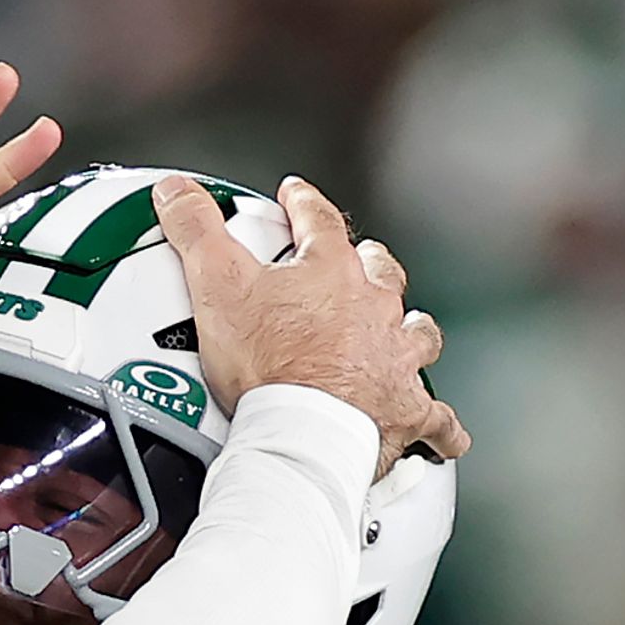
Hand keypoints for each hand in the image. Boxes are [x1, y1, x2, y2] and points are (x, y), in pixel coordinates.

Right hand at [152, 177, 469, 476]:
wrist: (302, 431)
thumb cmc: (268, 366)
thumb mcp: (217, 284)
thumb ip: (196, 231)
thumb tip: (178, 192)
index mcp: (331, 273)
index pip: (319, 221)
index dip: (305, 204)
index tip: (297, 197)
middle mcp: (374, 310)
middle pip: (380, 273)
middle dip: (370, 264)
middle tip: (359, 262)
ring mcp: (394, 359)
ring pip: (416, 333)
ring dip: (411, 330)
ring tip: (406, 331)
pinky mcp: (404, 411)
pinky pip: (435, 418)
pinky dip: (441, 426)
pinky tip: (446, 432)